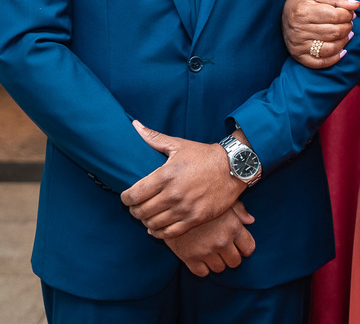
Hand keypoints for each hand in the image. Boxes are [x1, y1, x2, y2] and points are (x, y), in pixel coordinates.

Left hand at [120, 121, 244, 237]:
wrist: (233, 167)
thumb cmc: (203, 155)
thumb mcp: (178, 144)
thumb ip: (153, 138)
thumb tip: (134, 125)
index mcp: (165, 175)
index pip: (134, 194)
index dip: (125, 198)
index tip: (126, 197)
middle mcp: (173, 194)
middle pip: (141, 212)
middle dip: (134, 210)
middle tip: (135, 207)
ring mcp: (184, 208)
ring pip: (153, 224)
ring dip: (146, 222)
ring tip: (146, 216)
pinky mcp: (195, 218)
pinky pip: (170, 233)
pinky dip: (159, 233)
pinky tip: (156, 228)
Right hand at [165, 201, 255, 275]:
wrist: (171, 203)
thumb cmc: (200, 198)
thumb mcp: (222, 199)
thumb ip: (239, 210)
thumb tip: (250, 220)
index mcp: (233, 226)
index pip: (249, 248)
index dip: (245, 248)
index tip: (239, 246)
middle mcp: (222, 241)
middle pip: (235, 262)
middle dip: (231, 256)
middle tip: (223, 249)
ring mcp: (206, 251)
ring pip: (219, 269)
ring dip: (216, 262)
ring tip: (210, 251)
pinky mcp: (190, 258)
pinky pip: (202, 273)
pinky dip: (202, 267)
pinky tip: (199, 256)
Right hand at [282, 0, 358, 68]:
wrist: (282, 14)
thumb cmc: (304, 3)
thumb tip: (355, 5)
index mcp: (303, 11)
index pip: (336, 15)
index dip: (348, 14)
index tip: (349, 13)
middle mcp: (299, 29)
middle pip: (335, 32)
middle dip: (347, 27)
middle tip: (348, 23)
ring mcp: (298, 44)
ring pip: (330, 48)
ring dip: (344, 42)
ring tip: (346, 35)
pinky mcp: (298, 55)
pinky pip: (320, 62)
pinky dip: (335, 58)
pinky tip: (342, 50)